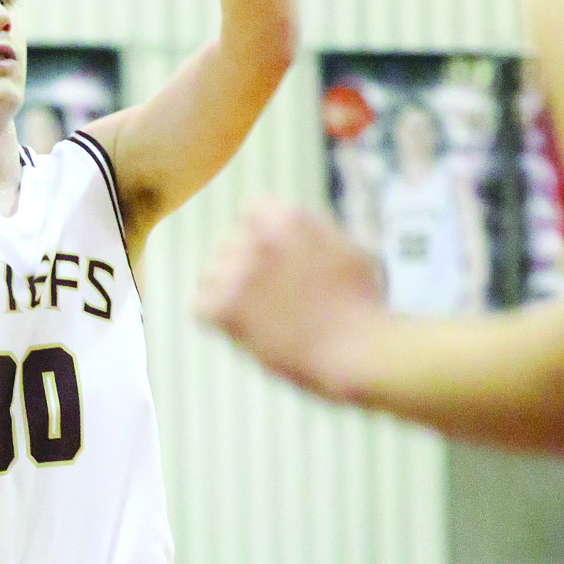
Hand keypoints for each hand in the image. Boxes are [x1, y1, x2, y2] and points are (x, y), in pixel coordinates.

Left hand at [196, 197, 385, 397]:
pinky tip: (246, 332)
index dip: (262, 238)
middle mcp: (258, 238)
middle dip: (243, 267)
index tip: (276, 263)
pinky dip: (217, 322)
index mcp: (287, 218)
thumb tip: (289, 224)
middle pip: (227, 245)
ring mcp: (239, 272)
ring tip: (263, 319)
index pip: (251, 211)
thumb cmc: (363, 306)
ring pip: (210, 275)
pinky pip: (200, 307)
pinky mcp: (225, 308)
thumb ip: (311, 231)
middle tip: (271, 299)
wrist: (358, 352)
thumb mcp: (346, 248)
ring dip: (228, 294)